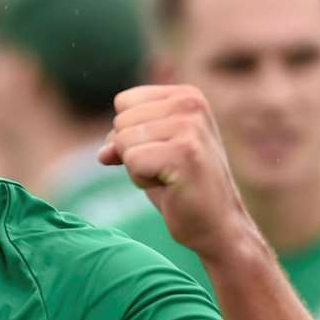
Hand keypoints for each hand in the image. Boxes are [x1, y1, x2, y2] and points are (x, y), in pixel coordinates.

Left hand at [98, 84, 255, 260]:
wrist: (217, 224)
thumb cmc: (182, 188)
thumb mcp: (150, 153)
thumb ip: (125, 140)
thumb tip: (102, 153)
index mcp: (186, 95)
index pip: (124, 102)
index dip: (130, 134)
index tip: (160, 152)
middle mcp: (190, 103)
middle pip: (121, 122)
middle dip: (133, 153)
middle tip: (166, 170)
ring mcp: (190, 126)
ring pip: (123, 142)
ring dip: (138, 168)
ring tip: (169, 177)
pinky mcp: (184, 152)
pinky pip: (132, 161)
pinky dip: (142, 181)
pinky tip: (170, 187)